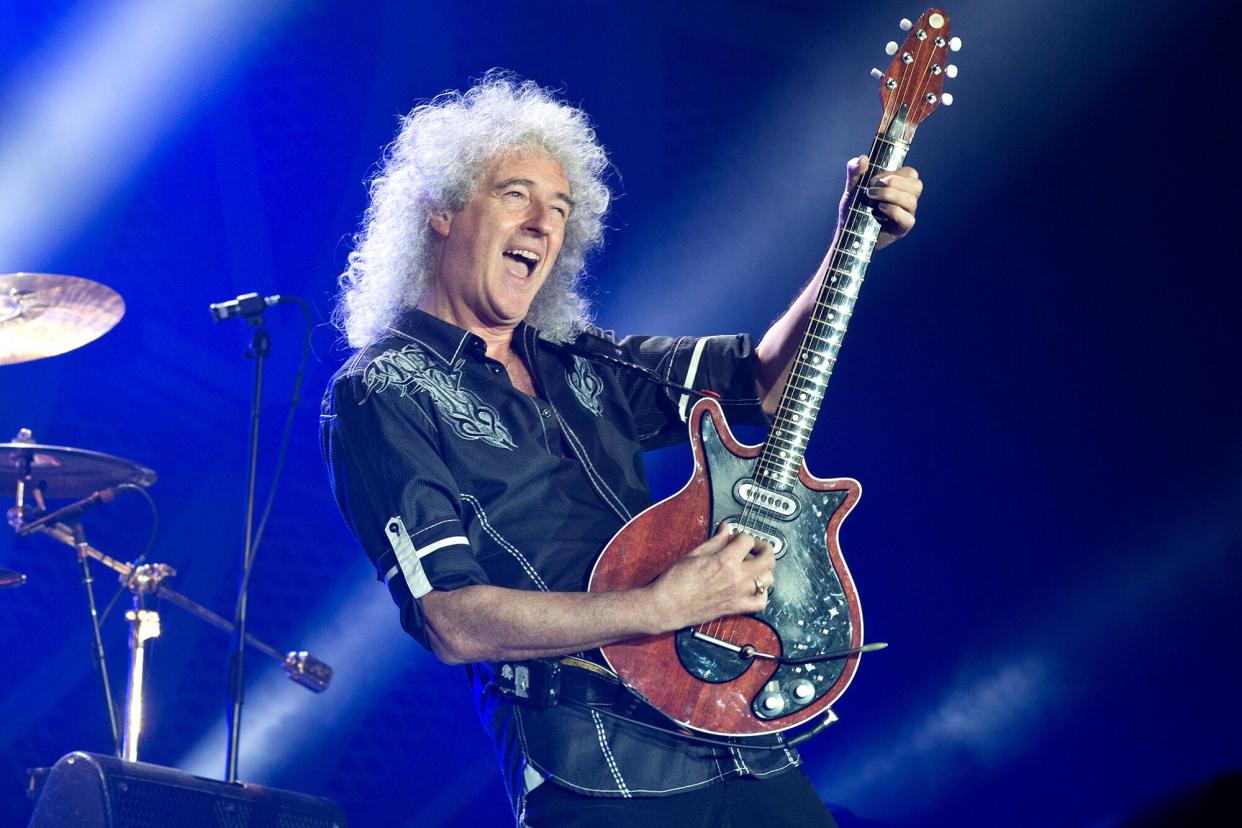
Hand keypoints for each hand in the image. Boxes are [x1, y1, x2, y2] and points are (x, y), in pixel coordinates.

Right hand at [645, 522, 775, 631]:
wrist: (667, 606)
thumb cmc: (675, 582)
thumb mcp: (695, 554)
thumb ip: (716, 541)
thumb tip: (726, 529)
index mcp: (725, 561)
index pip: (747, 540)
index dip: (742, 536)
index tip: (737, 539)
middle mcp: (737, 578)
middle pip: (768, 559)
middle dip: (763, 549)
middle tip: (754, 548)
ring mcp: (739, 594)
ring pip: (768, 580)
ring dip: (763, 571)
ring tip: (753, 567)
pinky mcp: (736, 608)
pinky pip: (761, 602)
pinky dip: (761, 594)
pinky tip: (753, 588)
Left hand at [839, 155, 922, 248]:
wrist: (846, 230)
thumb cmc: (853, 208)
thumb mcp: (852, 187)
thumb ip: (855, 171)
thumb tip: (864, 158)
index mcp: (899, 186)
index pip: (910, 173)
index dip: (893, 173)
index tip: (873, 179)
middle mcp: (906, 199)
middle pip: (917, 185)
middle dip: (895, 182)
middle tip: (873, 187)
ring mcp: (906, 214)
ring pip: (912, 200)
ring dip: (890, 195)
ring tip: (872, 197)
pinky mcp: (902, 229)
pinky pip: (908, 219)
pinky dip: (894, 211)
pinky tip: (879, 209)